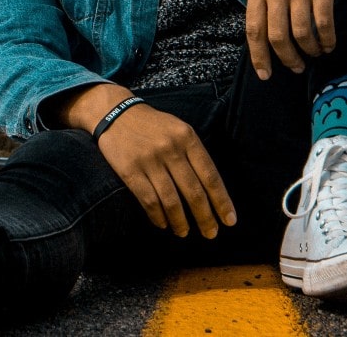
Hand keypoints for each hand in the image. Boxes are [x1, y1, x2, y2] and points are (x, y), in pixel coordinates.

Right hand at [45, 83, 235, 237]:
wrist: (116, 113)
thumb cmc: (153, 126)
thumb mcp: (179, 129)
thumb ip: (194, 154)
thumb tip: (212, 190)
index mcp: (187, 138)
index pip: (210, 176)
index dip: (221, 201)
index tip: (230, 220)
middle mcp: (171, 149)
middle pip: (193, 192)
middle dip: (205, 217)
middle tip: (211, 234)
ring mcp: (149, 160)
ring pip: (171, 200)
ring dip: (181, 222)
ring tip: (185, 232)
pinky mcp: (130, 170)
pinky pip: (149, 200)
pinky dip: (158, 216)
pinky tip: (164, 224)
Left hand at [246, 0, 343, 79]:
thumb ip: (262, 1)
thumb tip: (264, 39)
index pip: (254, 30)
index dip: (259, 56)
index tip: (265, 75)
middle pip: (278, 36)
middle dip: (287, 58)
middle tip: (296, 67)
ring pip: (301, 33)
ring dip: (309, 50)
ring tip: (314, 54)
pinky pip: (323, 22)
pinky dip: (327, 39)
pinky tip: (329, 44)